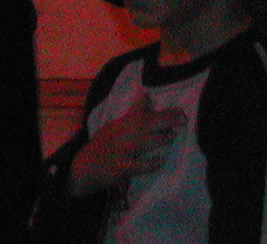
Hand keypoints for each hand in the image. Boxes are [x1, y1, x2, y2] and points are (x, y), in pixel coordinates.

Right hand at [69, 92, 183, 196]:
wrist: (84, 168)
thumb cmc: (102, 147)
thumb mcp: (113, 127)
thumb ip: (130, 114)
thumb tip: (148, 96)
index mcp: (117, 125)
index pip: (139, 113)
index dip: (160, 112)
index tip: (178, 110)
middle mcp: (118, 136)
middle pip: (142, 125)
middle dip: (163, 121)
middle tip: (182, 119)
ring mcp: (119, 153)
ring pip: (140, 143)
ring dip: (158, 139)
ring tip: (173, 135)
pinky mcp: (120, 169)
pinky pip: (137, 167)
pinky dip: (150, 163)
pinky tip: (161, 161)